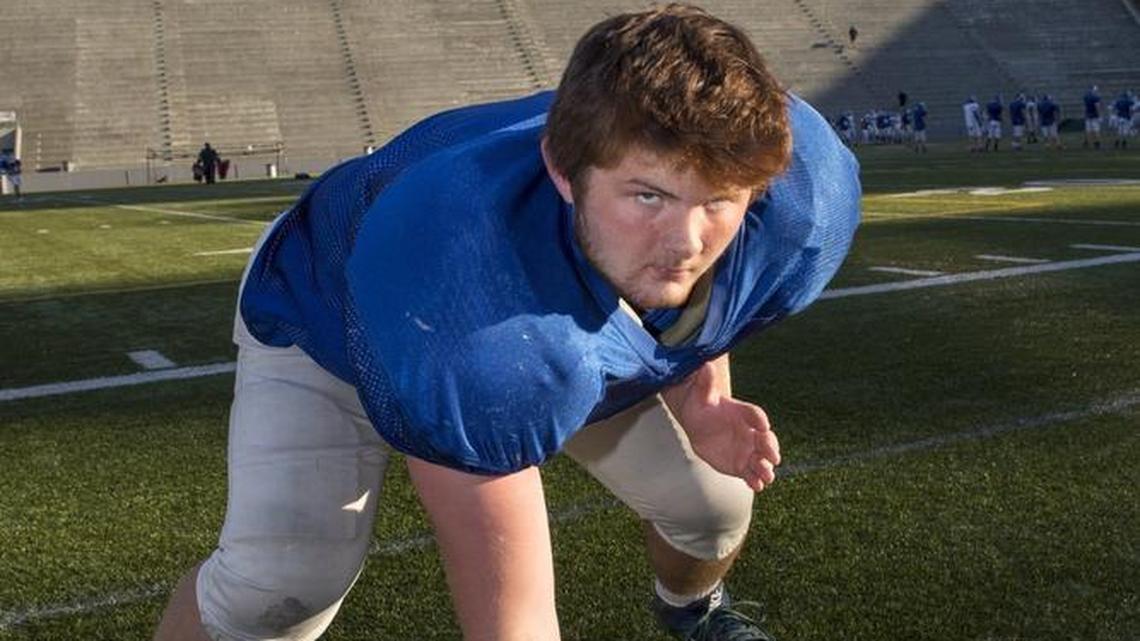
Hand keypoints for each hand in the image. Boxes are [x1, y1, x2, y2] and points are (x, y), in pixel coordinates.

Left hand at [667, 363, 780, 491]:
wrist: (698, 423)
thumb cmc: (701, 404)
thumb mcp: (700, 394)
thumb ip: (705, 384)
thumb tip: (705, 366)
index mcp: (742, 412)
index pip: (754, 414)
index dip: (759, 420)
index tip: (763, 425)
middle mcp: (750, 432)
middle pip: (765, 440)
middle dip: (770, 448)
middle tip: (773, 457)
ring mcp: (747, 449)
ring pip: (761, 459)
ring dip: (766, 468)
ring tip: (767, 477)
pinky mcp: (741, 465)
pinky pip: (750, 473)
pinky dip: (755, 480)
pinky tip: (758, 487)